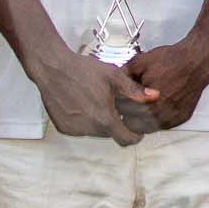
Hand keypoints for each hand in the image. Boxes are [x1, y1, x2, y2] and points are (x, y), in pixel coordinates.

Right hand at [30, 47, 152, 144]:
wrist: (53, 68)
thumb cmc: (83, 70)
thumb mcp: (113, 76)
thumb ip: (135, 90)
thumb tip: (155, 96)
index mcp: (104, 118)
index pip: (126, 140)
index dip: (134, 136)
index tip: (137, 129)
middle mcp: (89, 128)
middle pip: (110, 134)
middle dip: (115, 123)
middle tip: (114, 105)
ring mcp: (74, 129)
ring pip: (95, 131)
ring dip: (99, 122)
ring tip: (96, 101)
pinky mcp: (63, 127)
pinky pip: (80, 129)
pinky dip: (84, 121)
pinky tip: (82, 104)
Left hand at [124, 38, 208, 132]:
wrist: (197, 61)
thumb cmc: (170, 60)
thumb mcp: (140, 62)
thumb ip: (123, 76)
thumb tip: (112, 84)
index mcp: (145, 102)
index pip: (122, 112)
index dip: (119, 104)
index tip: (121, 98)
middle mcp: (159, 114)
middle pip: (132, 124)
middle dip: (128, 113)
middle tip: (131, 101)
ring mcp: (171, 119)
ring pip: (147, 128)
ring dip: (142, 118)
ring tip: (143, 103)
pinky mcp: (180, 119)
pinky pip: (162, 125)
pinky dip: (157, 118)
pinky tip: (157, 104)